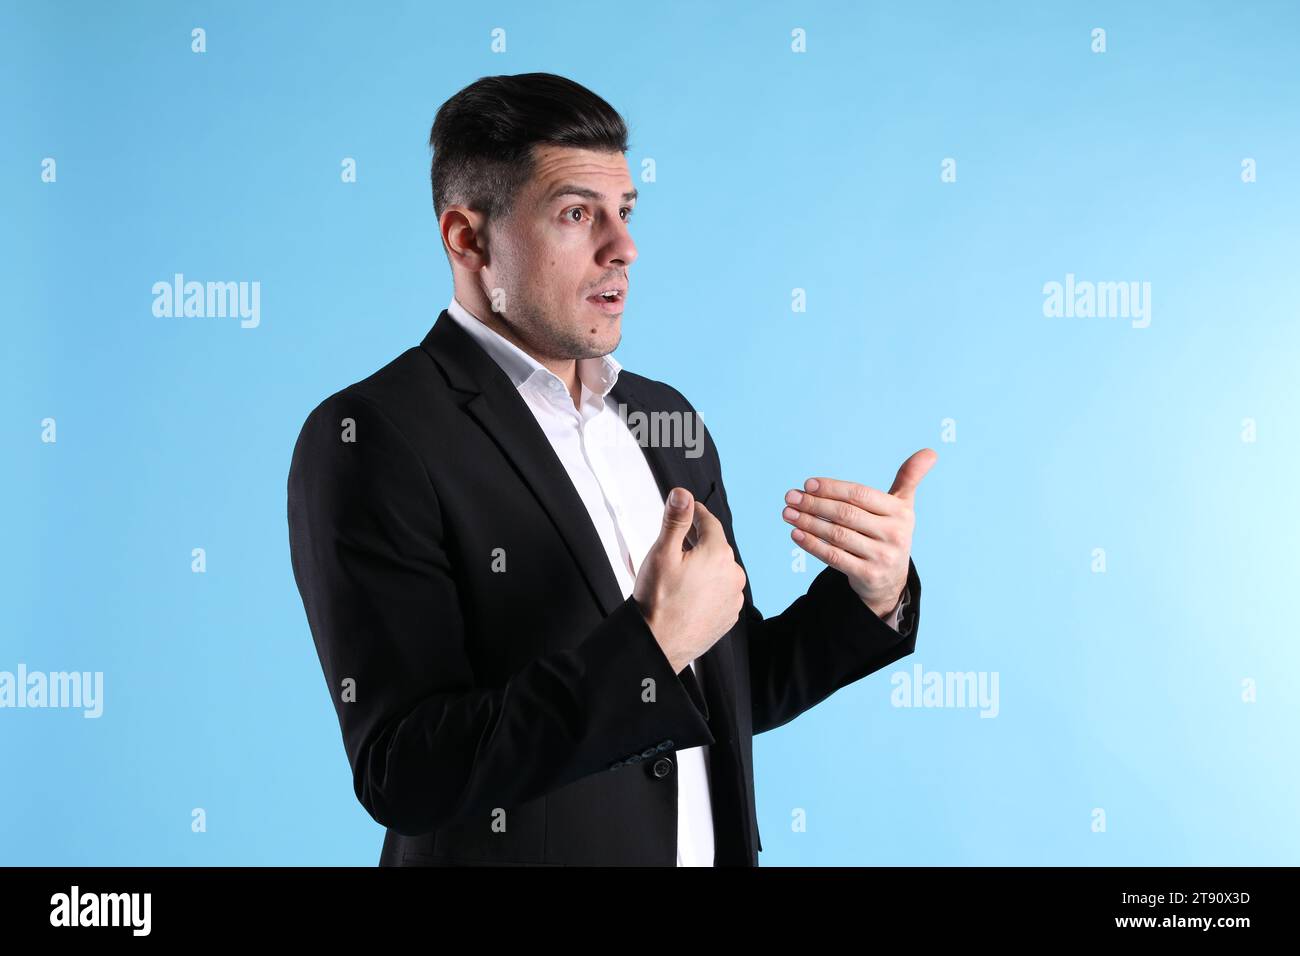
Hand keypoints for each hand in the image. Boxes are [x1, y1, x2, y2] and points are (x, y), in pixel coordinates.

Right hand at [633, 487, 747, 673]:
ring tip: (679, 575)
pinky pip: (720, 591)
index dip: (695, 512)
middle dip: (696, 542)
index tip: (687, 509)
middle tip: (674, 546)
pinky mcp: (729, 615)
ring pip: (718, 570)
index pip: (709, 522)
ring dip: (703, 566)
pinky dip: (707, 587)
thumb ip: (675, 520)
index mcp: (718, 554)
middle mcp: (733, 574)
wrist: (659, 644)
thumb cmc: (657, 601)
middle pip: (715, 546)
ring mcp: (734, 597)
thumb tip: (683, 494)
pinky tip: (688, 594)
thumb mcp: (662, 553)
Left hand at [781, 449, 936, 616]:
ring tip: (788, 513)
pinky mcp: (868, 575)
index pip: (860, 495)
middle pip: (846, 514)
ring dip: (808, 523)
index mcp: (900, 512)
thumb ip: (910, 478)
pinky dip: (812, 545)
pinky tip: (796, 533)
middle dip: (814, 504)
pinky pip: (834, 558)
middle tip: (790, 497)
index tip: (807, 484)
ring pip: (837, 535)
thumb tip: (931, 451)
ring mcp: (882, 556)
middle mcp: (894, 534)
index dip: (832, 488)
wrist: (891, 580)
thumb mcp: (903, 506)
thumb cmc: (890, 533)